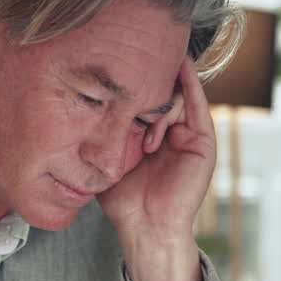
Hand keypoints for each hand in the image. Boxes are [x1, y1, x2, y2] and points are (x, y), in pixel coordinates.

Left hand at [97, 57, 215, 280]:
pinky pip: (197, 105)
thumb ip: (100, 133)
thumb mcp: (106, 156)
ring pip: (178, 95)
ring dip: (160, 90)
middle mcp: (172, 132)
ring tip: (144, 89)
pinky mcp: (203, 142)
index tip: (116, 55)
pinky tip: (178, 66)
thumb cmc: (123, 199)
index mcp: (152, 135)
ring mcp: (190, 135)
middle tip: (130, 54)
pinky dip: (188, 85)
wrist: (144, 227)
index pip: (146, 97)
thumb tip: (76, 103)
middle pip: (163, 91)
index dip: (134, 79)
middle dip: (148, 75)